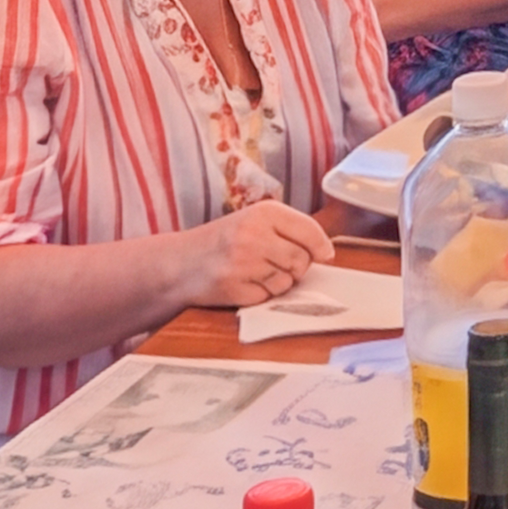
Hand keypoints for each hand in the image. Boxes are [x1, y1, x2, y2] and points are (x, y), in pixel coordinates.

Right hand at [167, 201, 336, 308]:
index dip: (320, 246)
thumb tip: (327, 252)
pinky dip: (260, 295)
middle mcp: (254, 233)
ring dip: (277, 283)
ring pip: (286, 281)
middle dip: (294, 268)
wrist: (181, 262)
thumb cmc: (225, 241)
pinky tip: (243, 283)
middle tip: (273, 263)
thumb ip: (289, 230)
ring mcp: (243, 261)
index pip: (309, 230)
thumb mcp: (254, 222)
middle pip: (301, 260)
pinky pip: (267, 297)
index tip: (323, 255)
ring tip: (254, 272)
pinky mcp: (234, 285)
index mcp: (263, 212)